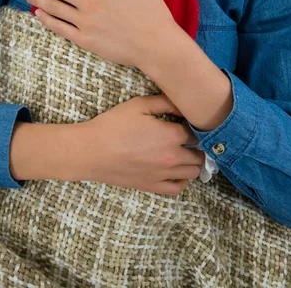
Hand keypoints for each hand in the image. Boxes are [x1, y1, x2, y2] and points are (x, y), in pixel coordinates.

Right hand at [82, 93, 205, 195]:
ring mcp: (163, 174)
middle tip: (188, 137)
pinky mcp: (152, 186)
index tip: (188, 122)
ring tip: (185, 153)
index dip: (194, 126)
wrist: (91, 151)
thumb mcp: (139, 105)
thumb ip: (165, 102)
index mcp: (171, 135)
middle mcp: (172, 157)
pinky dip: (183, 180)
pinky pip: (177, 188)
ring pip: (193, 172)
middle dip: (197, 145)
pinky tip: (178, 171)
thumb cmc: (113, 125)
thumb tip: (182, 103)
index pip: (195, 132)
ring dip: (193, 162)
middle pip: (199, 154)